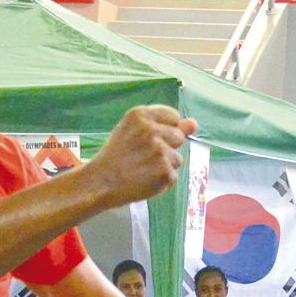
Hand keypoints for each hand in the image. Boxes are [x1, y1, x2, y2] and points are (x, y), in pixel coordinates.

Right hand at [85, 106, 199, 207]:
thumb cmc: (117, 155)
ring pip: (177, 158)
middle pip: (178, 137)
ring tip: (143, 169)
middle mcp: (152, 130)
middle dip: (167, 147)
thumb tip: (193, 123)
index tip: (152, 138)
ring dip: (165, 166)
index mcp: (141, 114)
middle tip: (144, 156)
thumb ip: (166, 126)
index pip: (173, 116)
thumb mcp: (134, 132)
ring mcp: (160, 152)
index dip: (166, 129)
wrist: (101, 182)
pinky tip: (145, 180)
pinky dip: (162, 181)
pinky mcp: (165, 172)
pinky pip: (173, 176)